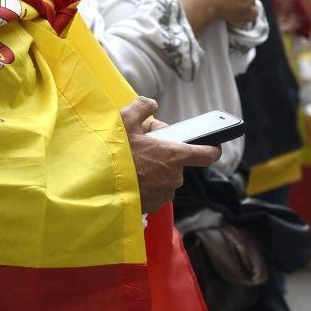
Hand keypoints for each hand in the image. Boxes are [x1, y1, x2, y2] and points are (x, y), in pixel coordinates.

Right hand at [121, 97, 219, 214]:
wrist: (96, 187)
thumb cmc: (113, 154)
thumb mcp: (124, 121)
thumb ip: (141, 107)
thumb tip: (151, 104)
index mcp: (173, 155)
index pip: (207, 154)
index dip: (212, 148)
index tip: (213, 144)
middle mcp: (174, 177)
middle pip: (177, 162)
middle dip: (163, 154)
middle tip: (141, 148)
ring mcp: (164, 193)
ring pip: (165, 177)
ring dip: (154, 170)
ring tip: (132, 164)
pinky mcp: (153, 205)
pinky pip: (155, 191)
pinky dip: (146, 184)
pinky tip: (130, 178)